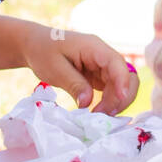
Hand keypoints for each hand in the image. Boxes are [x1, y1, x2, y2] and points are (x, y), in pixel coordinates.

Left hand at [19, 23, 138, 115]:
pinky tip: (97, 112)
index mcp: (94, 47)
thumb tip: (88, 103)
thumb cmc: (43, 51)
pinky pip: (112, 90)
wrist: (34, 45)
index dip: (122, 82)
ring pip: (122, 85)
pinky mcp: (98, 76)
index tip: (118, 101)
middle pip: (126, 75)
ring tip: (98, 116)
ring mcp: (102, 66)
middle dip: (121, 97)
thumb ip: (74, 85)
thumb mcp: (55, 68)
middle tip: (103, 115)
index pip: (117, 63)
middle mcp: (103, 56)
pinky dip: (109, 102)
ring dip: (115, 102)